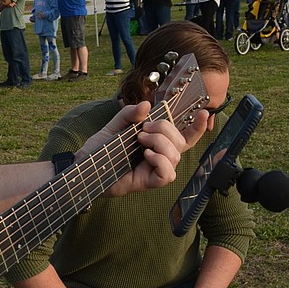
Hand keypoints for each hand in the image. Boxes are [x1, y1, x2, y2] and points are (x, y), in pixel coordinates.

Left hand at [81, 100, 208, 197]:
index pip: (183, 136)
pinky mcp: (148, 182)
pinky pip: (167, 174)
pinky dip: (160, 162)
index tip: (204, 113)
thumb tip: (146, 105)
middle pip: (180, 142)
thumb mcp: (114, 126)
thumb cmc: (100, 149)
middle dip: (166, 129)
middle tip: (144, 129)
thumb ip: (129, 115)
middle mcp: (159, 156)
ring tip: (140, 141)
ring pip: (175, 156)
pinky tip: (146, 156)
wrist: (84, 167)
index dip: (197, 127)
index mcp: (155, 142)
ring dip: (160, 143)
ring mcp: (154, 170)